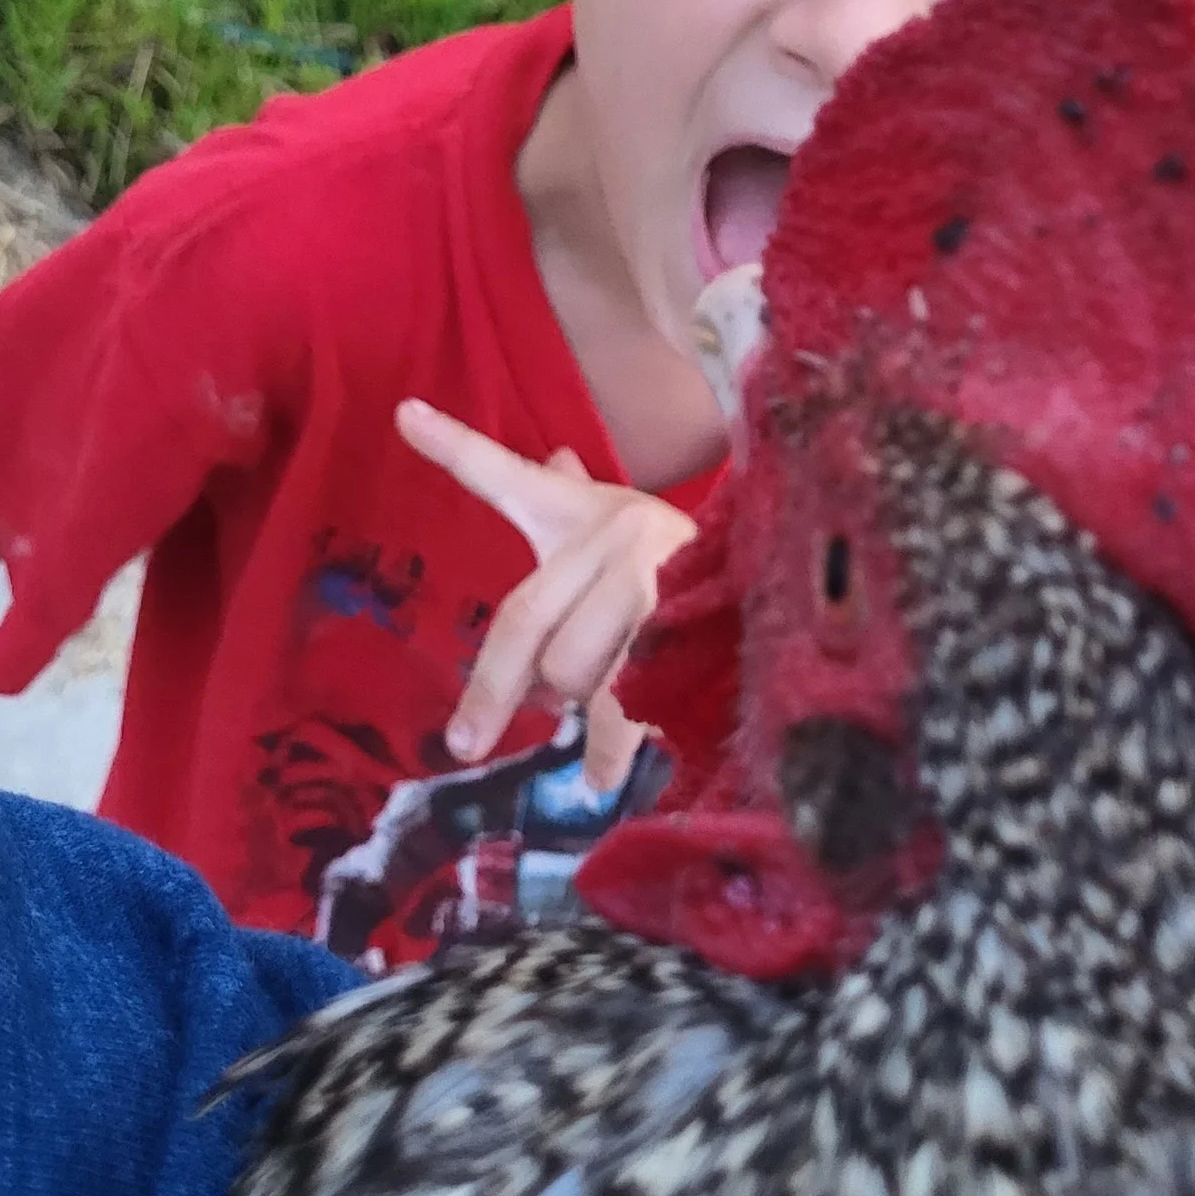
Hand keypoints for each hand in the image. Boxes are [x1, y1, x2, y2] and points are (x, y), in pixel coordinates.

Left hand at [397, 402, 696, 769]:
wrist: (791, 580)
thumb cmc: (693, 563)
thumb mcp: (634, 526)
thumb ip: (584, 502)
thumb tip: (557, 457)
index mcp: (587, 513)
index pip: (513, 477)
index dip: (456, 448)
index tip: (403, 415)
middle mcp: (615, 534)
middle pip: (527, 620)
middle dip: (493, 690)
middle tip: (465, 743)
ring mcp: (651, 580)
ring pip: (575, 668)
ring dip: (576, 712)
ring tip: (589, 744)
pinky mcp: (686, 628)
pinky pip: (626, 700)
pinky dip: (608, 749)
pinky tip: (601, 780)